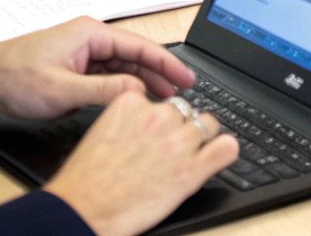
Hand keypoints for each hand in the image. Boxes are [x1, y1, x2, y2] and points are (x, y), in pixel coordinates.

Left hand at [0, 16, 196, 119]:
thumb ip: (105, 91)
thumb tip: (138, 93)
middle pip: (136, 55)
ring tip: (166, 99)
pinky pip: (108, 75)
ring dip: (143, 81)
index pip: (140, 46)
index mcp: (90, 33)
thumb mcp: (63, 90)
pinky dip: (124, 87)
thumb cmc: (14, 77)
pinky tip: (135, 100)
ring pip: (123, 66)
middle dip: (160, 73)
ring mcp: (82, 53)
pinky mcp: (75, 67)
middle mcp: (89, 38)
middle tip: (184, 92)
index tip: (186, 77)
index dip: (167, 63)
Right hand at [45, 90, 239, 235]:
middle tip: (170, 150)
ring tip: (187, 158)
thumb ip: (129, 119)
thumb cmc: (87, 181)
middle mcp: (158, 117)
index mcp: (132, 103)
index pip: (162, 100)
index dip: (162, 120)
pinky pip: (227, 148)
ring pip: (209, 125)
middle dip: (181, 129)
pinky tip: (214, 159)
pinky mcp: (193, 169)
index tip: (157, 132)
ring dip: (201, 140)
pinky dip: (224, 151)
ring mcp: (179, 141)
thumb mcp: (102, 132)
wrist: (84, 211)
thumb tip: (147, 118)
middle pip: (186, 111)